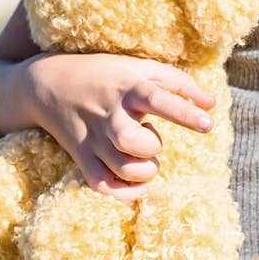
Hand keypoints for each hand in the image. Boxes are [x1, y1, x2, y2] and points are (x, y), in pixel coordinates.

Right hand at [23, 52, 214, 201]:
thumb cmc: (105, 75)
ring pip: (123, 169)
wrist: (47, 83)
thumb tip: (211, 103)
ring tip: (142, 156)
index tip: (208, 123)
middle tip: (151, 138)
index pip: (157, 99)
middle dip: (153, 146)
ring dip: (144, 170)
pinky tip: (135, 181)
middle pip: (134, 142)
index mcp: (126, 88)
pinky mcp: (81, 157)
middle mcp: (109, 115)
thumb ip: (177, 82)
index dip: (184, 113)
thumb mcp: (138, 67)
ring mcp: (92, 139)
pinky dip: (125, 192)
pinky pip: (103, 186)